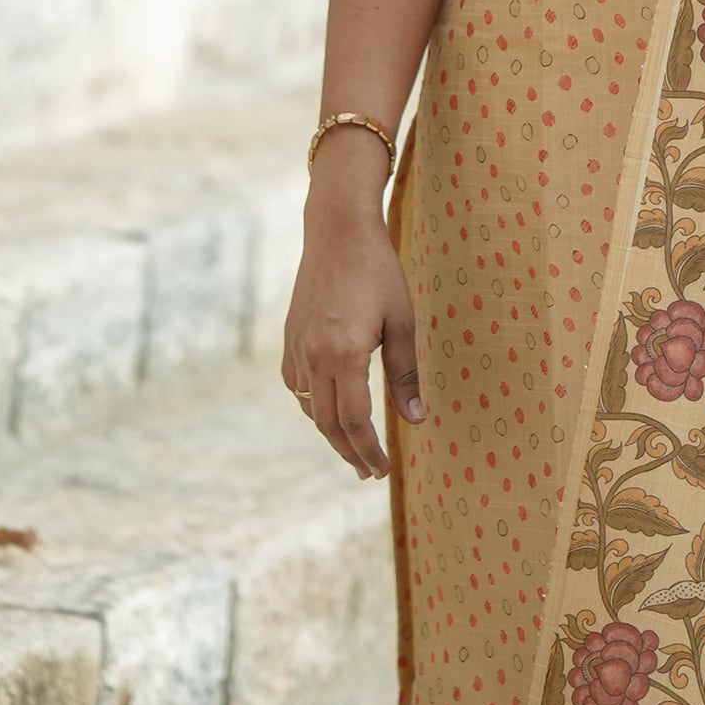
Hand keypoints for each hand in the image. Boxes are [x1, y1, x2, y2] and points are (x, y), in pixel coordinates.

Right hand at [280, 185, 422, 479]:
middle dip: (350, 452)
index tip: (382, 471)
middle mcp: (312, 356)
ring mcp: (296, 348)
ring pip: (309, 408)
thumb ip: (405, 375)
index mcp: (344, 354)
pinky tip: (330, 412)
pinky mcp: (289, 339)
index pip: (354, 421)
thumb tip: (415, 420)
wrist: (337, 232)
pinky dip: (314, 407)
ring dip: (331, 434)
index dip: (368, 451)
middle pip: (327, 423)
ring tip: (355, 449)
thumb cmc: (378, 273)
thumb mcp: (403, 322)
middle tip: (371, 472)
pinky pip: (296, 387)